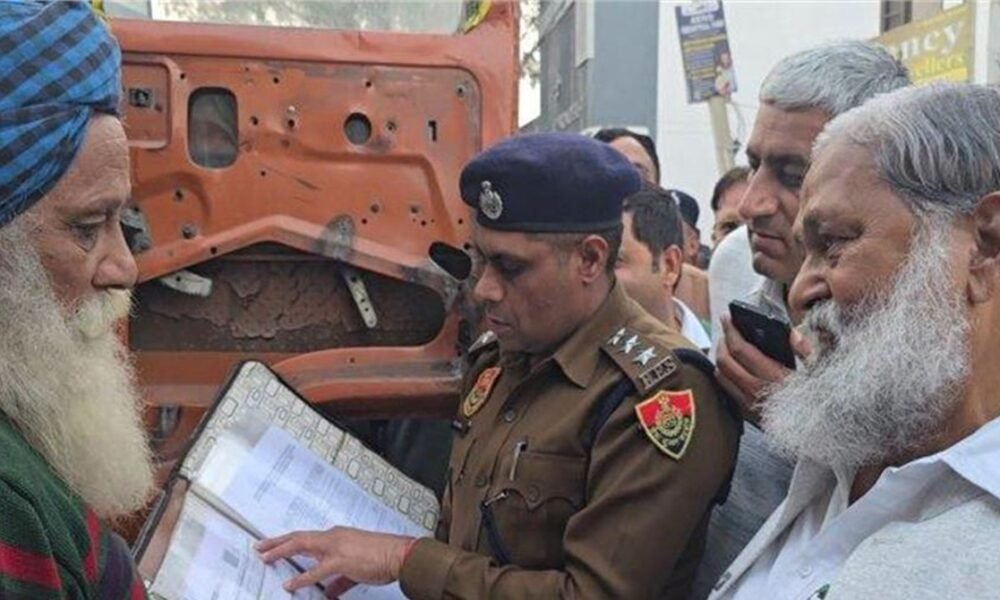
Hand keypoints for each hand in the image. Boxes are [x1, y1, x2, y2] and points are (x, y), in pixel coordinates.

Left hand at [256, 527, 415, 595]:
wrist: (398, 554)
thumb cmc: (381, 557)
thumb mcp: (355, 569)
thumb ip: (339, 581)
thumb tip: (328, 592)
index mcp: (337, 537)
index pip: (306, 537)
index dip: (288, 541)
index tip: (273, 544)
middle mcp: (333, 537)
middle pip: (298, 537)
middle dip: (277, 542)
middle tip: (259, 547)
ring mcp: (336, 547)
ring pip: (301, 545)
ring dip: (281, 551)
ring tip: (265, 558)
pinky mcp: (341, 560)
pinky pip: (316, 571)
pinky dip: (301, 578)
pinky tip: (290, 586)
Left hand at [716, 316, 809, 425]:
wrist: (815, 431)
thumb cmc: (816, 399)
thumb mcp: (818, 372)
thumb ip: (804, 350)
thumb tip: (791, 333)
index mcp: (774, 378)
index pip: (741, 350)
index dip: (731, 331)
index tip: (727, 317)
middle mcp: (756, 391)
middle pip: (724, 361)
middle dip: (722, 342)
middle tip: (727, 330)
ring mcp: (748, 403)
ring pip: (721, 375)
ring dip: (720, 357)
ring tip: (727, 345)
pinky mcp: (746, 413)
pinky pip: (726, 389)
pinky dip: (724, 373)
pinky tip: (731, 366)